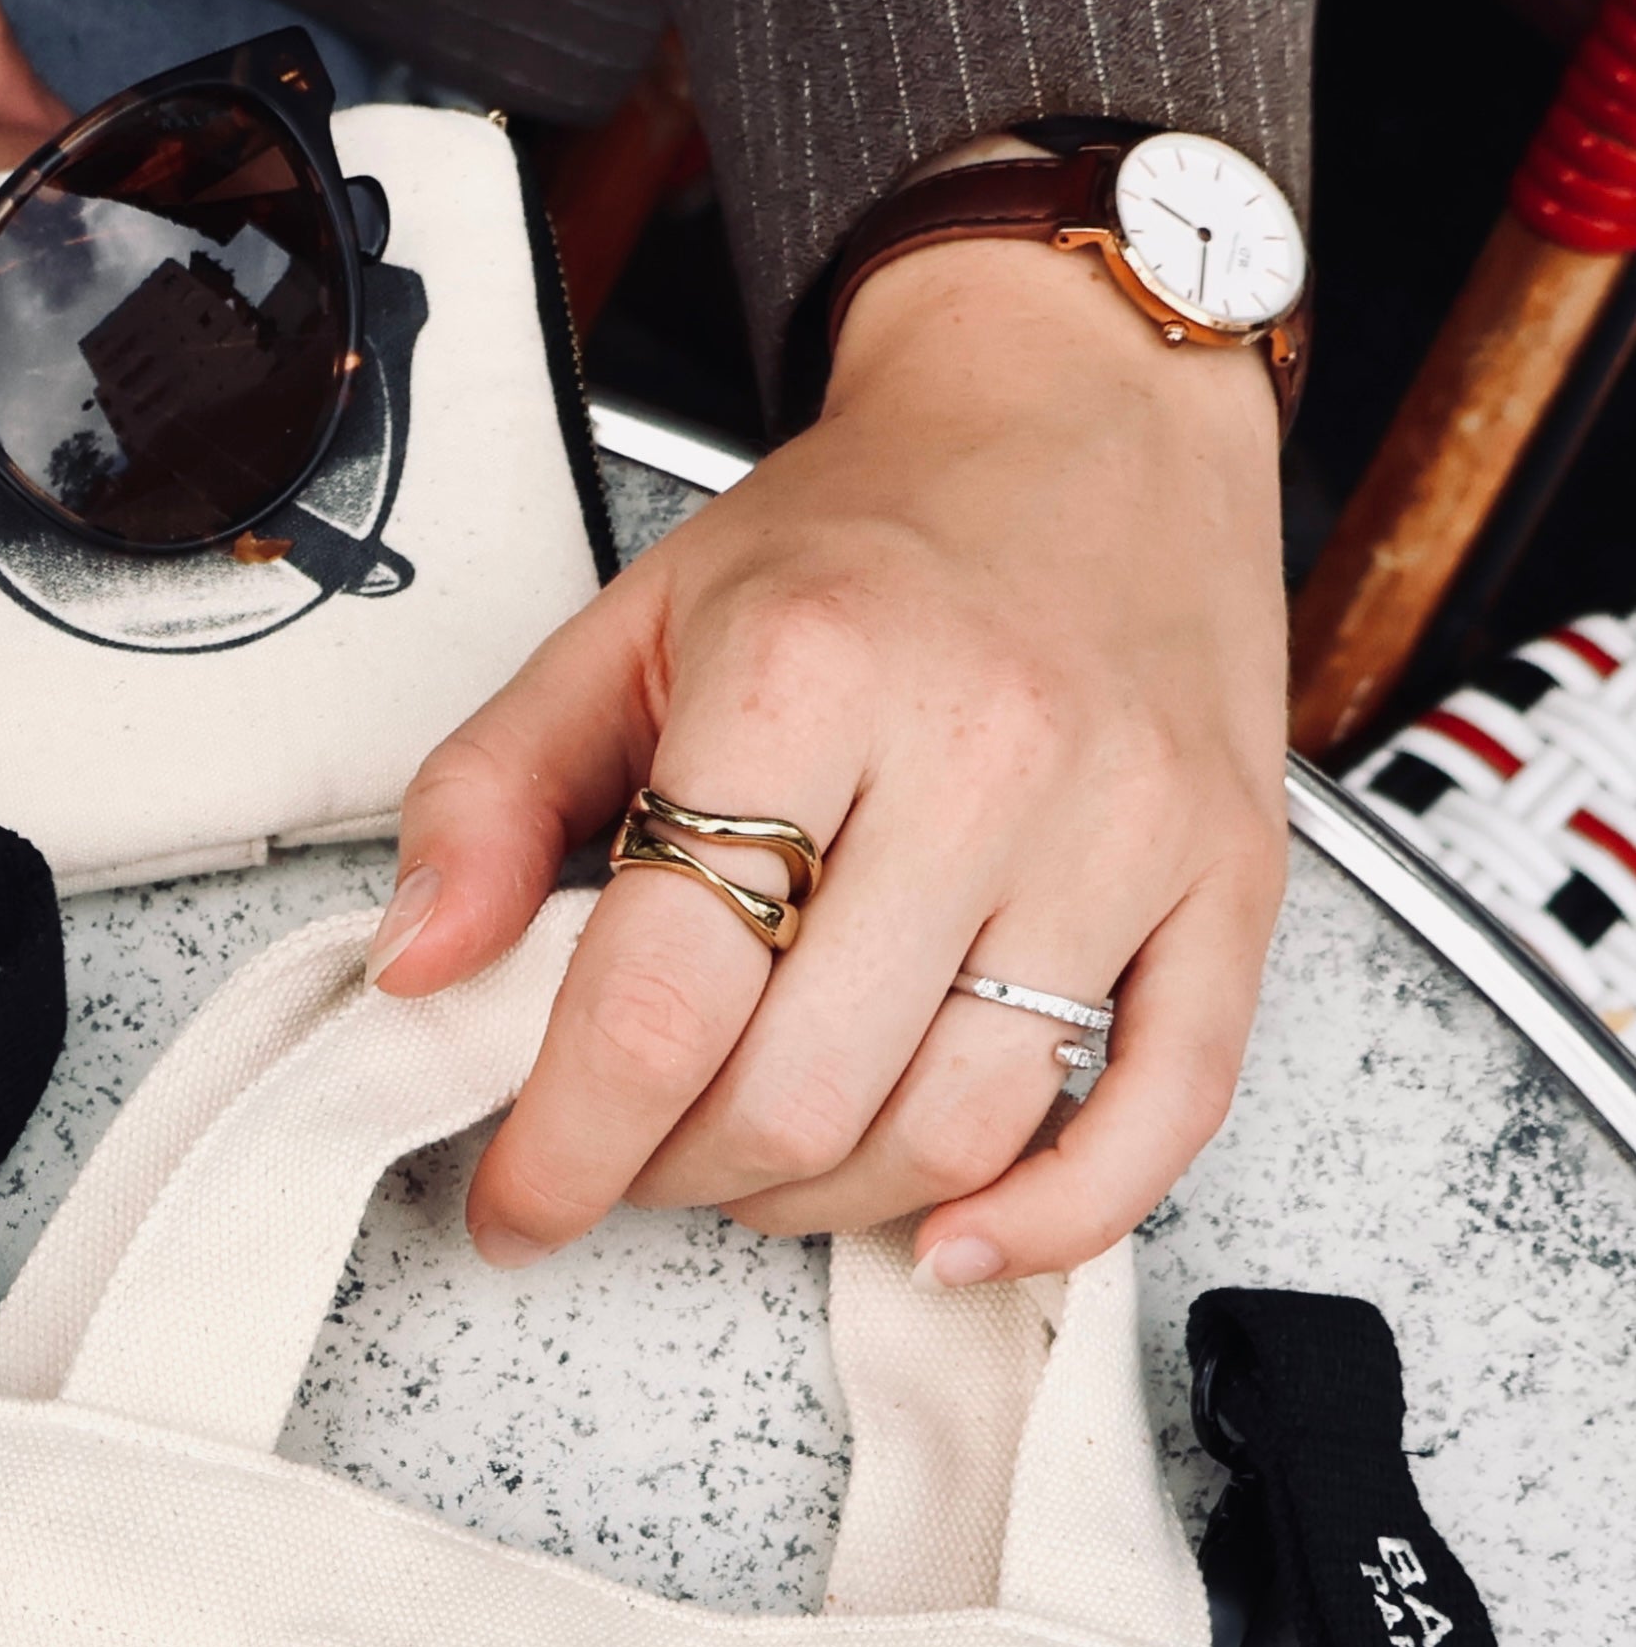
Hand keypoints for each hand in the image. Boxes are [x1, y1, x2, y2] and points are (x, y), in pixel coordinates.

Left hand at [364, 218, 1290, 1283]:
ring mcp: (1127, 826)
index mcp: (810, 673)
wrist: (1084, 410)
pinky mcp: (1231, 882)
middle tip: (634, 1152)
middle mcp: (988, 751)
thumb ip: (486, 796)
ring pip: (952, 1131)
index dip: (563, 1149)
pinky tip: (950, 1236)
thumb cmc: (856, 540)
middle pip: (798, 1094)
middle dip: (677, 1174)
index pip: (658, 1001)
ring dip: (820, 1199)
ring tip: (755, 1155)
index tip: (516, 1204)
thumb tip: (414, 967)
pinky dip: (1048, 1219)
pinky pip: (1159, 1116)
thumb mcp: (624, 630)